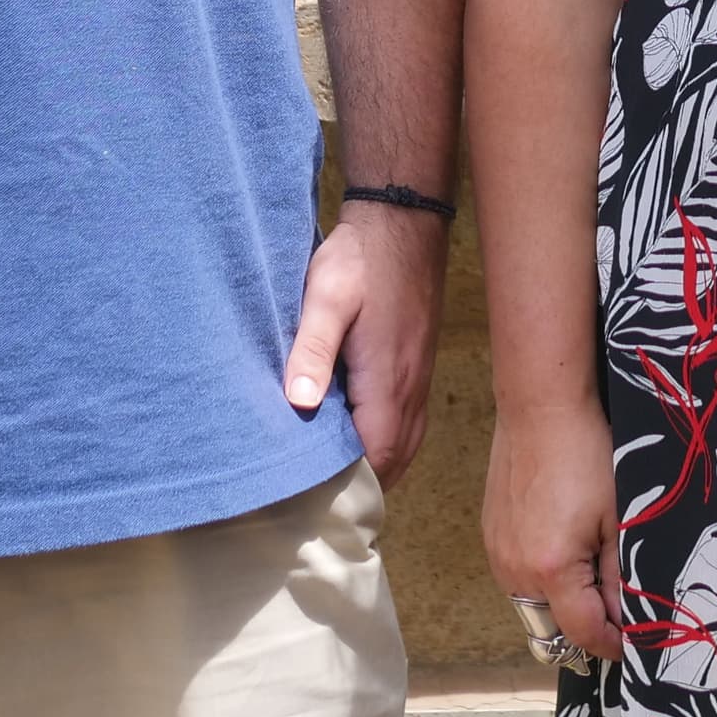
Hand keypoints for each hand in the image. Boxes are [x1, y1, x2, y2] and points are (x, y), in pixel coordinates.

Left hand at [283, 200, 450, 478]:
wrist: (402, 221)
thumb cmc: (361, 258)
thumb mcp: (326, 297)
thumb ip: (312, 349)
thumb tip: (299, 403)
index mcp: (389, 380)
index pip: (379, 456)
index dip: (351, 483)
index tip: (313, 494)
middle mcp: (410, 388)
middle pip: (395, 460)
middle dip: (361, 481)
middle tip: (314, 490)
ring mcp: (417, 378)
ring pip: (403, 444)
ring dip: (374, 461)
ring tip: (329, 469)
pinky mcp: (415, 366)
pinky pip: (406, 422)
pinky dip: (383, 440)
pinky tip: (351, 431)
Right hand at [486, 399, 627, 666]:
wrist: (540, 407)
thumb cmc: (584, 453)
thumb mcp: (617, 519)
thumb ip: (620, 577)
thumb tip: (626, 618)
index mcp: (551, 570)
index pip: (582, 634)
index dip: (611, 645)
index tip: (630, 644)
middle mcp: (515, 570)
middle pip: (550, 630)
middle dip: (581, 630)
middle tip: (612, 612)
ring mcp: (498, 553)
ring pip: (531, 606)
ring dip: (559, 604)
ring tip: (590, 570)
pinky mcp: (491, 534)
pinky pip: (516, 577)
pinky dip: (540, 577)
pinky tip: (564, 545)